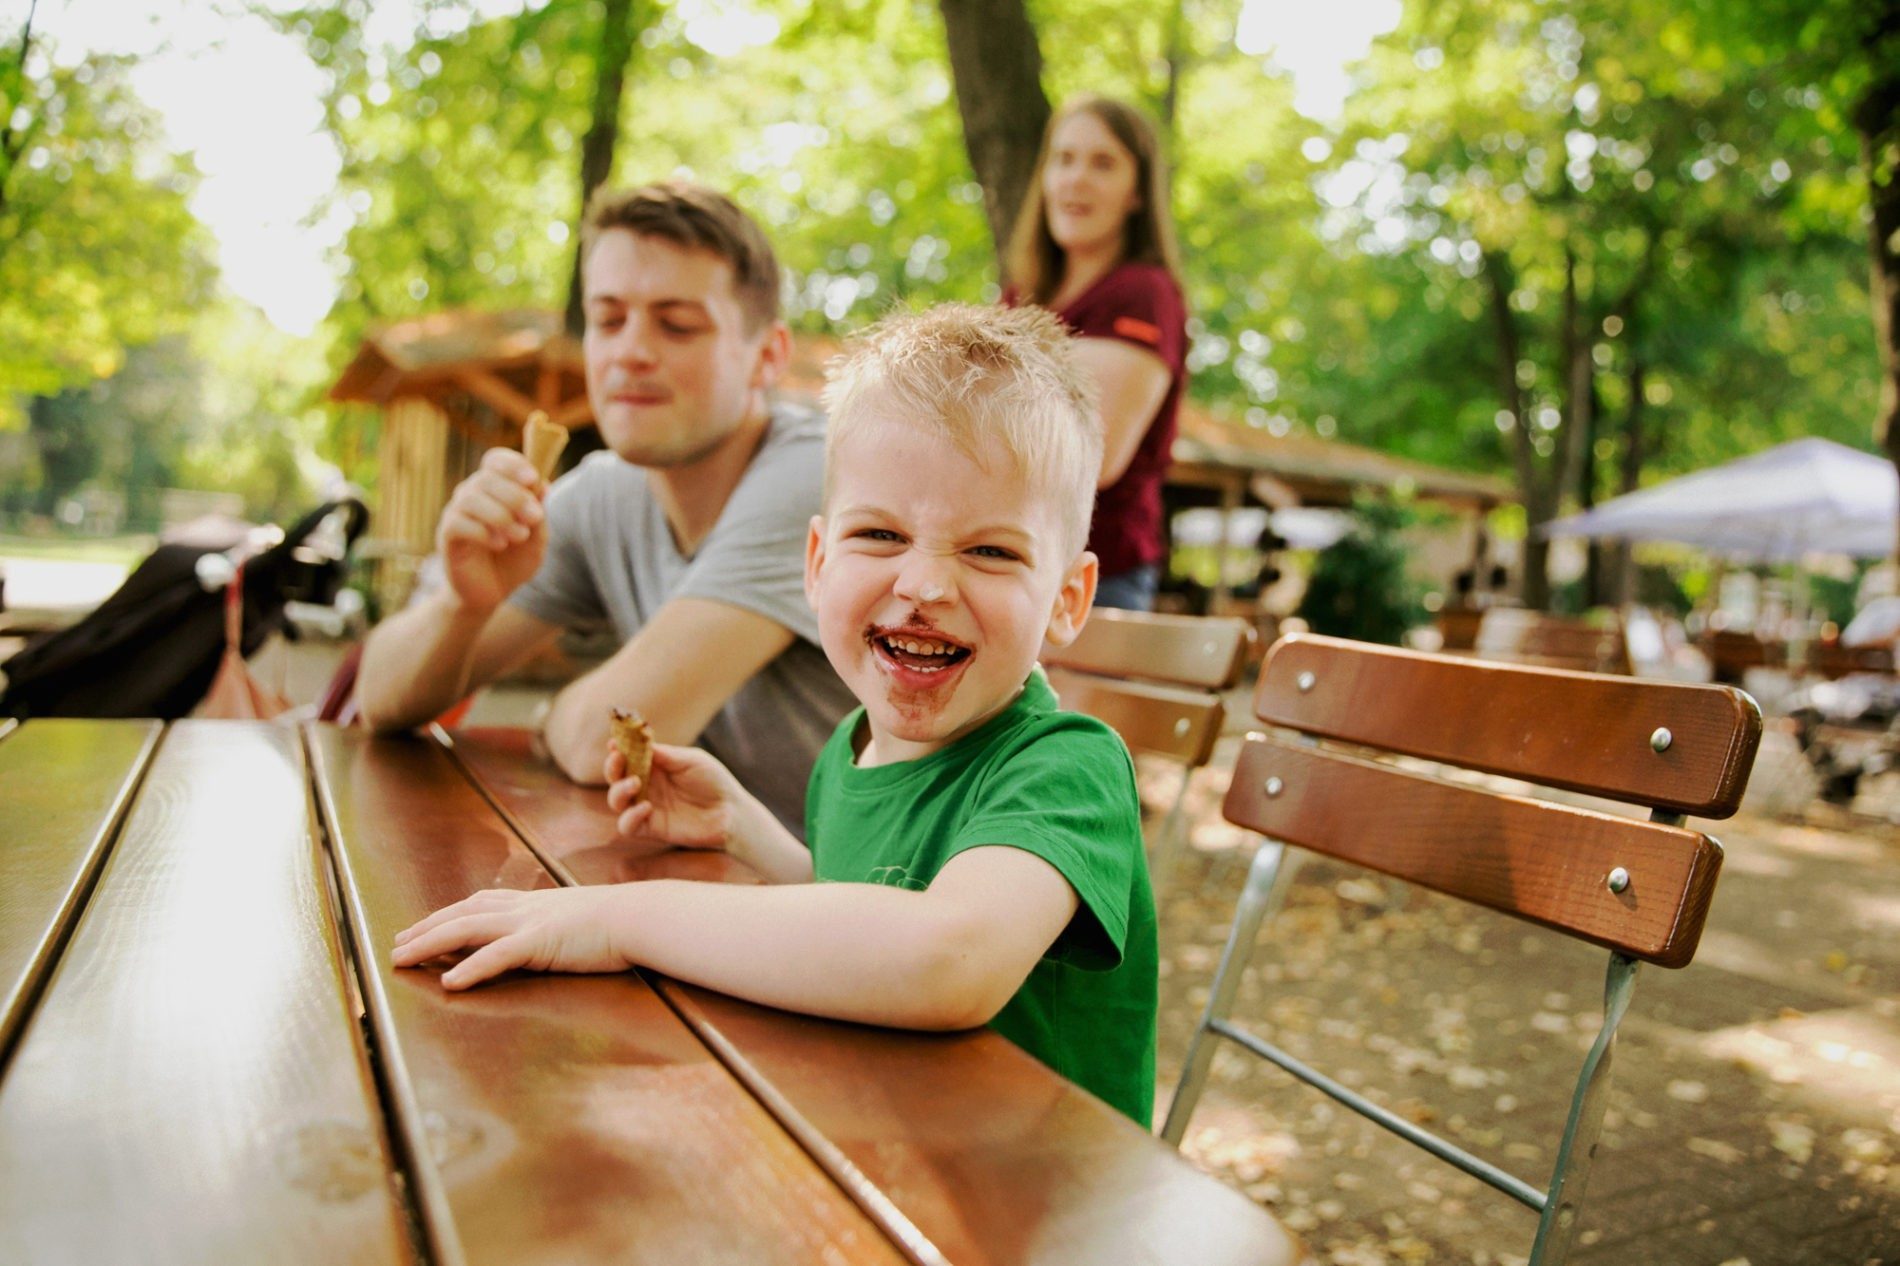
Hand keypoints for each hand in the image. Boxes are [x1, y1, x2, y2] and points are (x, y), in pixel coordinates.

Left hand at [391, 886, 635, 989]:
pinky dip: (470, 968)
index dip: (446, 914)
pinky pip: (497, 956)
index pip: (478, 903)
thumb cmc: (619, 921)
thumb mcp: (577, 918)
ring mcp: (530, 923)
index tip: (422, 925)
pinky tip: (448, 983)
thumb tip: (545, 935)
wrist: (640, 915)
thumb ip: (554, 925)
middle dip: (425, 928)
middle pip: (461, 913)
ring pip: (466, 930)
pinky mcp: (540, 943)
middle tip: (397, 944)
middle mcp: (524, 908)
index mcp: (533, 903)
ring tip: (402, 959)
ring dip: (429, 944)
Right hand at [436, 448, 548, 611]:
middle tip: (535, 517)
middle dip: (515, 495)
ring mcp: (457, 514)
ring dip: (501, 515)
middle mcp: (472, 495)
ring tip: (520, 536)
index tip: (532, 479)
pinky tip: (500, 545)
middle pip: (486, 477)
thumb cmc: (513, 561)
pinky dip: (483, 531)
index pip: (495, 460)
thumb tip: (542, 484)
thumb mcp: (537, 538)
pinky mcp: (447, 536)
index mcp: (494, 489)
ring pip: (471, 497)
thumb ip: (539, 512)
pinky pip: (458, 522)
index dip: (512, 464)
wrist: (491, 594)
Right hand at [605, 743, 738, 849]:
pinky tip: (646, 807)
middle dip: (612, 767)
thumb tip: (640, 743)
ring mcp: (647, 807)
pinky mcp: (651, 828)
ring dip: (619, 791)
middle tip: (619, 759)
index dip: (618, 749)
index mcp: (655, 766)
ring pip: (616, 801)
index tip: (614, 742)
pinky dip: (630, 816)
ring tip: (635, 783)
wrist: (731, 812)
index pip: (628, 756)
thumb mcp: (692, 760)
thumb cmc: (714, 782)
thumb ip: (666, 755)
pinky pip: (627, 826)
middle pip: (616, 777)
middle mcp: (647, 786)